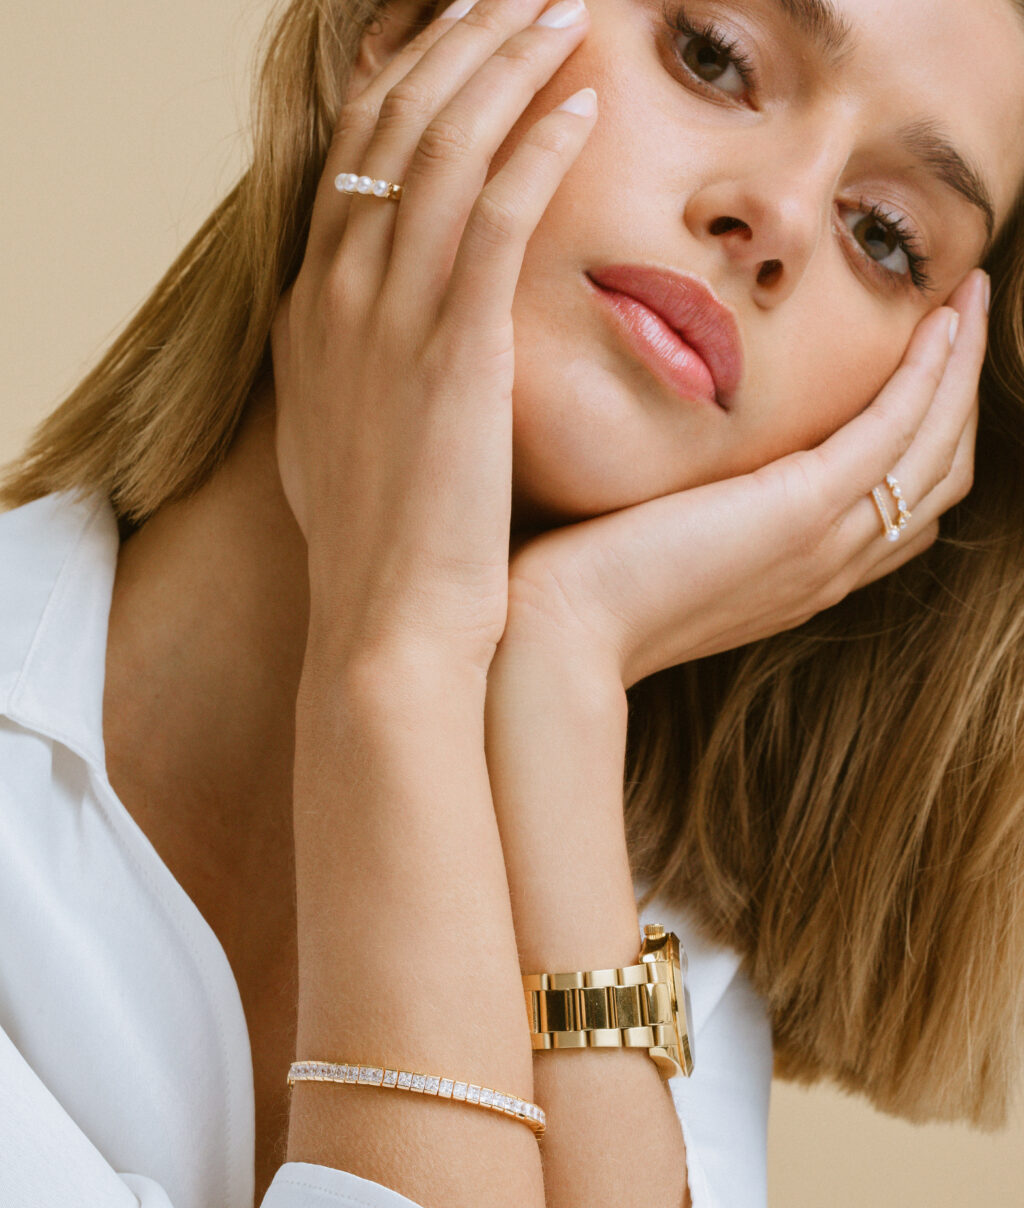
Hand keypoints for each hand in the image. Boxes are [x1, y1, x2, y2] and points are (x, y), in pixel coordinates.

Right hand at [269, 0, 597, 675]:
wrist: (387, 626)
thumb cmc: (382, 550)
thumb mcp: (346, 442)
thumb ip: (357, 368)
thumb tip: (382, 339)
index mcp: (311, 310)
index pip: (354, 154)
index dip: (410, 76)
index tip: (465, 34)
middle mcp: (335, 293)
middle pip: (392, 121)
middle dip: (460, 38)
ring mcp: (385, 317)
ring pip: (440, 145)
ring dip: (504, 63)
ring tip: (563, 12)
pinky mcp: (450, 349)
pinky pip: (492, 215)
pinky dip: (536, 148)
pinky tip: (583, 106)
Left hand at [502, 267, 988, 689]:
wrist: (560, 632)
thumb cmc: (586, 586)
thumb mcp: (663, 544)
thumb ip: (699, 508)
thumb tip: (687, 463)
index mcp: (803, 575)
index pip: (903, 509)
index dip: (928, 435)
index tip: (925, 362)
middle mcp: (831, 566)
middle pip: (939, 477)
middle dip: (962, 391)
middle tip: (968, 309)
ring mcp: (825, 542)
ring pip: (937, 449)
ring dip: (964, 364)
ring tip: (975, 293)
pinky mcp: (802, 511)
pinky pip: (897, 431)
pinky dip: (934, 371)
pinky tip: (942, 316)